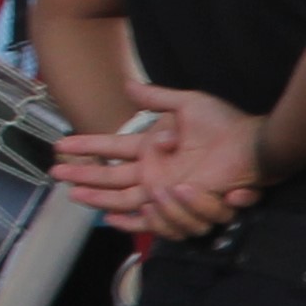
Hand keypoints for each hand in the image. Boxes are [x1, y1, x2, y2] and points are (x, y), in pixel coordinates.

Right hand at [55, 83, 256, 240]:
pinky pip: (149, 218)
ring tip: (76, 193)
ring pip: (121, 199)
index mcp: (150, 148)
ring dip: (98, 197)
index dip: (85, 147)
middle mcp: (152, 171)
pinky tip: (110, 218)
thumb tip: (127, 85)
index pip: (110, 148)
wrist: (250, 146)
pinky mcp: (177, 204)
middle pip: (108, 179)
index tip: (60, 146)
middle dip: (81, 177)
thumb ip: (155, 97)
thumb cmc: (224, 125)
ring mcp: (162, 189)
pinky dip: (130, 219)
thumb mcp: (186, 104)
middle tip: (56, 176)